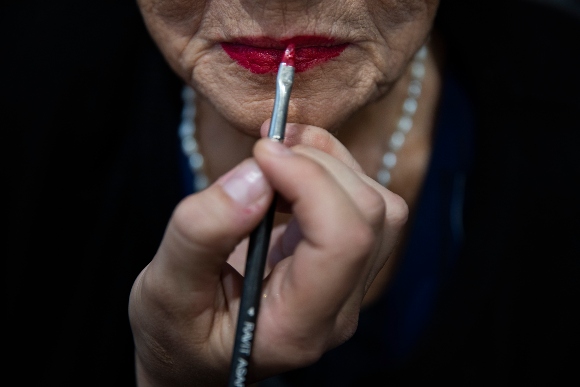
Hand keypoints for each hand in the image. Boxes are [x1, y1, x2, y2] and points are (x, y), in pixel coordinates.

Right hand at [129, 123, 407, 385]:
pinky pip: (362, 206)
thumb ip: (202, 235)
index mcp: (297, 327)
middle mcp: (337, 309)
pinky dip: (330, 171)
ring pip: (379, 206)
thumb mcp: (164, 289)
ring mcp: (346, 287)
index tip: (260, 154)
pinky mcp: (341, 264)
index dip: (311, 182)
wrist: (194, 353)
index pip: (343, 242)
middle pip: (369, 216)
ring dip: (331, 163)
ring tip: (278, 152)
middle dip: (319, 165)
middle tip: (263, 148)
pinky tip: (289, 168)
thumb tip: (255, 177)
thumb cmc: (176, 333)